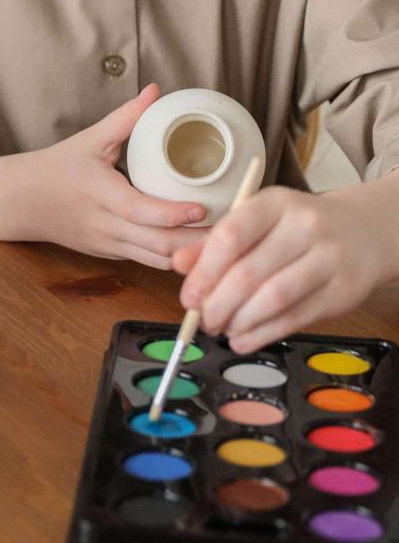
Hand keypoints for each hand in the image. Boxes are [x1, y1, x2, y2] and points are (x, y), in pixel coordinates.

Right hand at [8, 84, 207, 268]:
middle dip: (195, 243)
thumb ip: (126, 118)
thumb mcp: (89, 140)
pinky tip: (195, 251)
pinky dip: (172, 258)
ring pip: (155, 259)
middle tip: (230, 230)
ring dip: (188, 255)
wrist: (23, 203)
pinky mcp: (109, 255)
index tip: (203, 208)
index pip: (141, 211)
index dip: (173, 214)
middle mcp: (105, 227)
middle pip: (157, 244)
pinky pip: (146, 261)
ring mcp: (107, 246)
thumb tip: (155, 92)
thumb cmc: (56, 169)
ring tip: (222, 244)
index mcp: (101, 195)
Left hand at [173, 183, 395, 351]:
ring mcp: (328, 257)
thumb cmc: (294, 229)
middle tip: (204, 321)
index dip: (204, 272)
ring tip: (223, 329)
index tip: (188, 298)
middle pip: (248, 273)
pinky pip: (295, 317)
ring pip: (273, 298)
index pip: (230, 235)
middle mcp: (304, 225)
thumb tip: (178, 264)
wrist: (364, 231)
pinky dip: (262, 334)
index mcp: (274, 203)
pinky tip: (243, 340)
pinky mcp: (344, 289)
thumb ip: (214, 244)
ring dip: (239, 321)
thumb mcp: (255, 224)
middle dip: (217, 305)